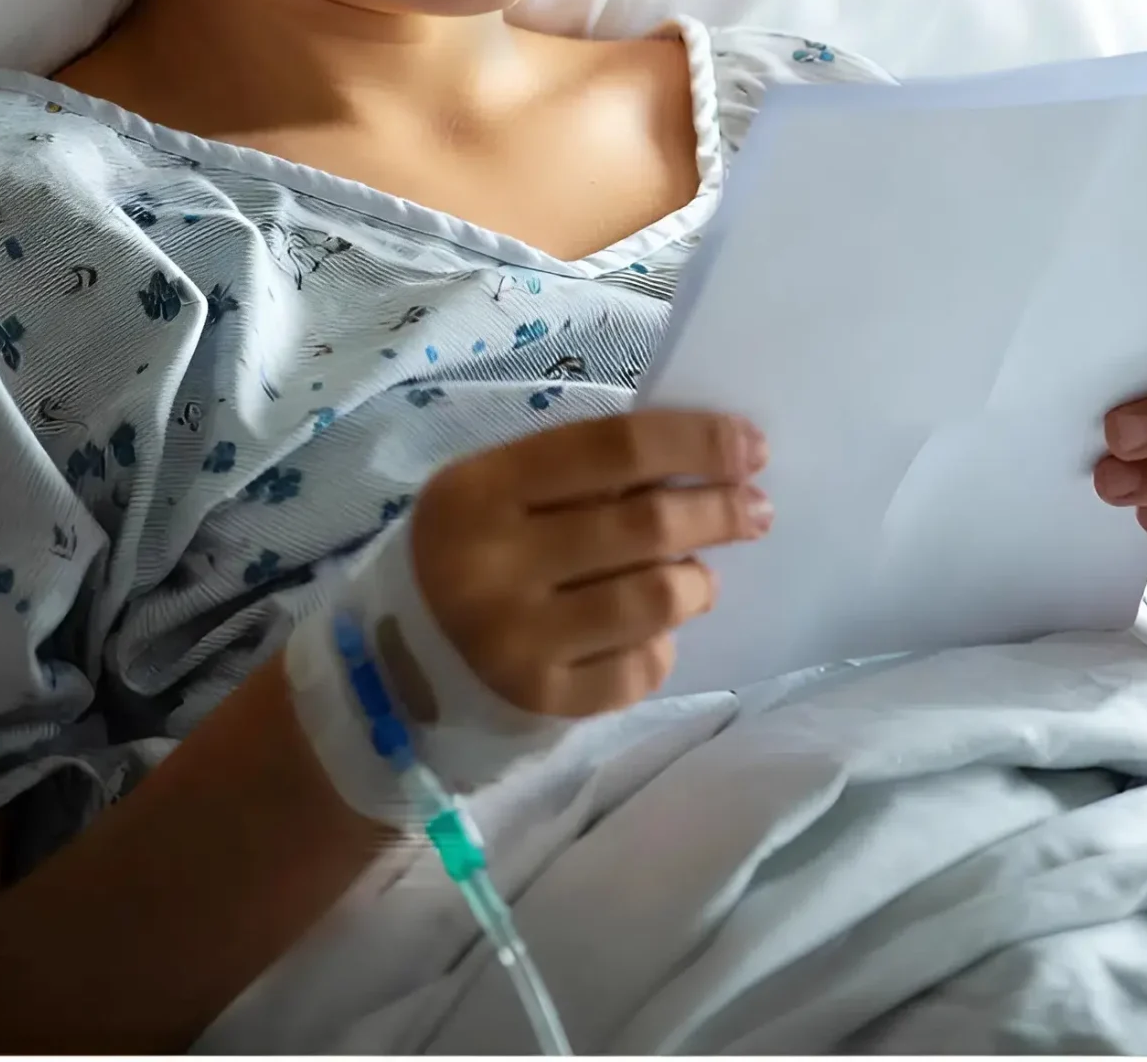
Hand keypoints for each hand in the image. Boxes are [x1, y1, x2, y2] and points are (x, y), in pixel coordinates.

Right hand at [410, 407, 770, 717]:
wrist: (390, 672)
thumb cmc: (468, 555)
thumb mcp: (500, 493)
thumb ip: (583, 473)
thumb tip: (702, 463)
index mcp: (482, 490)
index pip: (616, 448)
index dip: (697, 442)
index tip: (752, 446)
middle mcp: (493, 565)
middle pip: (648, 523)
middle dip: (721, 510)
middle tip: (756, 509)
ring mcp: (515, 642)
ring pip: (657, 597)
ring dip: (697, 581)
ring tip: (700, 577)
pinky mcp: (539, 703)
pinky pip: (639, 668)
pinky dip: (660, 645)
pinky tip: (651, 633)